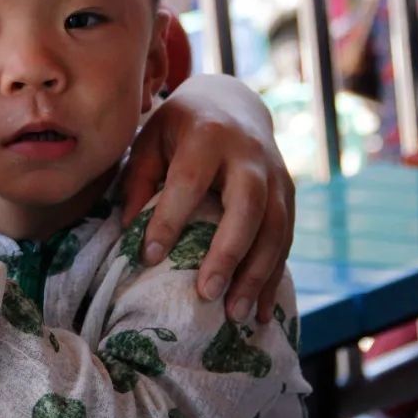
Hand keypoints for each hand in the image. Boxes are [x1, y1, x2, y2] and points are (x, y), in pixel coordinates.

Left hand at [121, 74, 294, 323]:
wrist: (234, 103)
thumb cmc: (181, 127)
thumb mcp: (151, 139)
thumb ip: (139, 179)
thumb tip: (128, 229)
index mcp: (208, 135)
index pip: (189, 181)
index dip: (170, 219)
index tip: (148, 256)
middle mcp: (250, 155)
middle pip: (247, 207)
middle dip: (228, 253)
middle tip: (207, 294)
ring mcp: (276, 175)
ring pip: (275, 229)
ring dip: (258, 275)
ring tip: (235, 314)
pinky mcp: (289, 195)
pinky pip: (285, 240)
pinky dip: (274, 277)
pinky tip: (261, 313)